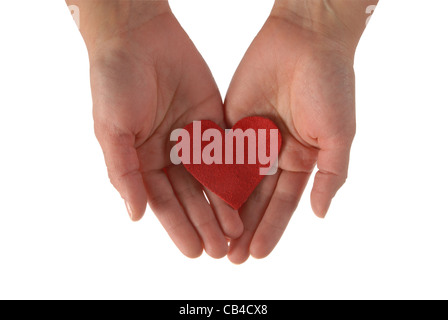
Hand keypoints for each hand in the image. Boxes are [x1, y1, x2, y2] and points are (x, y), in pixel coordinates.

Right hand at [71, 1, 242, 257]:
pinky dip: (236, 172)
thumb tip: (135, 215)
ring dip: (223, 205)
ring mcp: (192, 138)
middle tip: (221, 249)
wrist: (138, 35)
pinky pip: (226, 149)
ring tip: (237, 231)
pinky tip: (247, 193)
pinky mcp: (213, 119)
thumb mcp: (112, 130)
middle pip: (190, 196)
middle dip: (205, 223)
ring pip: (211, 179)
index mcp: (143, 161)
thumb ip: (124, 173)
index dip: (178, 227)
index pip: (163, 202)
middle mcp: (169, 154)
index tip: (193, 251)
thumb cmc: (115, 81)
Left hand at [225, 0, 375, 262]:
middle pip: (255, 197)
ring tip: (214, 237)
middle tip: (230, 256)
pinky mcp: (229, 119)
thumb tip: (320, 214)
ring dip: (224, 210)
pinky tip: (200, 200)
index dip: (271, 228)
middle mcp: (273, 152)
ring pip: (233, 180)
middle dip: (244, 227)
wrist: (306, 38)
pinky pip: (217, 151)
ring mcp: (250, 137)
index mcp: (300, 159)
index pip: (282, 202)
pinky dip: (209, 176)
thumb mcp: (339, 134)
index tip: (258, 253)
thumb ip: (331, 175)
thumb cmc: (330, 83)